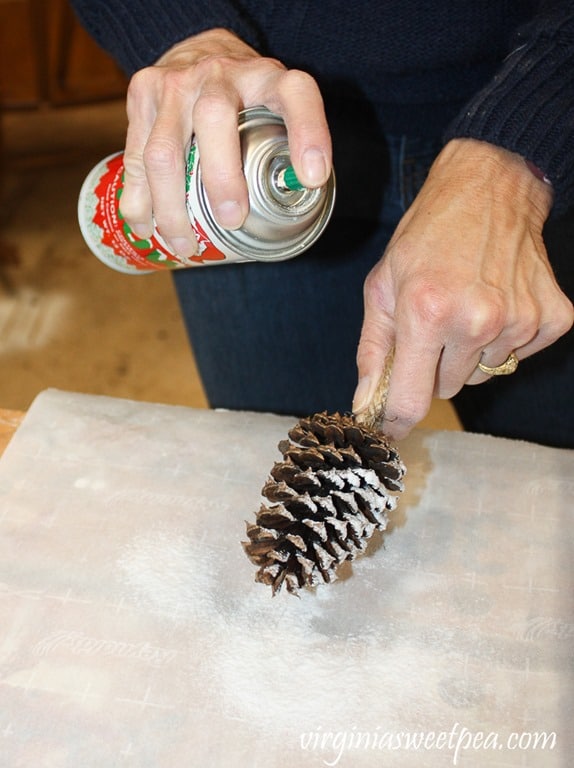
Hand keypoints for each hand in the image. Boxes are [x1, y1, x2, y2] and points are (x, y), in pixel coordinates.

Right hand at [119, 28, 331, 258]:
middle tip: (232, 220)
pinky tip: (144, 228)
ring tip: (184, 246)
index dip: (308, 133)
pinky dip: (138, 201)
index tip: (313, 177)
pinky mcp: (141, 97)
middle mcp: (219, 75)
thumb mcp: (274, 105)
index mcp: (265, 78)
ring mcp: (175, 84)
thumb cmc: (243, 94)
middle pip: (214, 119)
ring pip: (164, 150)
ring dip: (172, 208)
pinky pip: (134, 157)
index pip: (295, 95)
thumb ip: (286, 144)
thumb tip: (299, 202)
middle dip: (222, 178)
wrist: (196, 49)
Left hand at [353, 138, 573, 439]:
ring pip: (482, 374)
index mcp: (428, 312)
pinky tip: (496, 301)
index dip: (397, 421)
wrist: (489, 190)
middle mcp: (477, 321)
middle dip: (433, 366)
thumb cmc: (428, 237)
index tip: (390, 428)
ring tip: (465, 304)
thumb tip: (366, 405)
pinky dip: (504, 339)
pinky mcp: (552, 319)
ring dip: (468, 350)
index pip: (412, 400)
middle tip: (432, 325)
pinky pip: (517, 356)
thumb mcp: (382, 287)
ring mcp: (520, 321)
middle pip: (446, 389)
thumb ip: (373, 351)